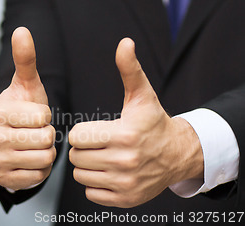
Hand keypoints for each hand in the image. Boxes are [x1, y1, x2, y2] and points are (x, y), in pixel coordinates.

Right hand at [0, 27, 55, 190]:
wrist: (3, 138)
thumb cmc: (18, 110)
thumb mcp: (23, 84)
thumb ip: (24, 59)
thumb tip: (22, 30)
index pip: (43, 117)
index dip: (44, 115)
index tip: (31, 115)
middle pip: (46, 138)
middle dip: (46, 134)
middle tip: (32, 131)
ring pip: (45, 158)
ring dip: (45, 151)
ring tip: (32, 145)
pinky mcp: (3, 179)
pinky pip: (40, 176)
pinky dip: (40, 169)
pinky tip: (28, 160)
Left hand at [68, 38, 202, 207]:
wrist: (178, 154)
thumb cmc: (153, 122)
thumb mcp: (142, 95)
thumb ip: (129, 70)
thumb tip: (124, 43)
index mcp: (124, 135)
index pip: (76, 137)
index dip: (82, 132)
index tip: (94, 131)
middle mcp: (125, 161)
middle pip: (75, 157)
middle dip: (82, 149)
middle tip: (97, 145)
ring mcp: (125, 183)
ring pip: (81, 176)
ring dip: (87, 167)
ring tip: (102, 157)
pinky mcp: (125, 199)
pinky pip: (91, 194)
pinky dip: (95, 184)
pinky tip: (108, 173)